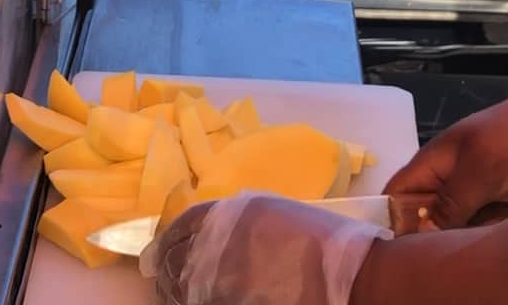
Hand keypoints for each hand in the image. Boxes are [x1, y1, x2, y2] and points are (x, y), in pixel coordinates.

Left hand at [145, 192, 392, 304]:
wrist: (349, 278)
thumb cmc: (321, 241)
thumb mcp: (275, 212)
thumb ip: (239, 219)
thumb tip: (214, 231)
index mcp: (228, 214)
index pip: (180, 227)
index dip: (166, 241)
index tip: (158, 253)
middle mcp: (216, 245)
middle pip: (175, 260)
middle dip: (168, 269)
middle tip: (164, 278)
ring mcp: (219, 281)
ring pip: (181, 289)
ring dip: (176, 292)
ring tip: (176, 295)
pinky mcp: (227, 304)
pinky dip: (194, 304)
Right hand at [383, 84, 507, 230]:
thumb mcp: (479, 173)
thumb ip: (449, 206)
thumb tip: (420, 234)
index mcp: (434, 164)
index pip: (397, 194)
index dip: (393, 220)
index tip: (403, 252)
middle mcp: (452, 181)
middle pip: (432, 221)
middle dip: (447, 235)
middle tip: (466, 240)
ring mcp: (480, 193)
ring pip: (466, 229)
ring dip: (483, 231)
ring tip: (504, 216)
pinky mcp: (505, 203)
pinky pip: (494, 228)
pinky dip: (507, 227)